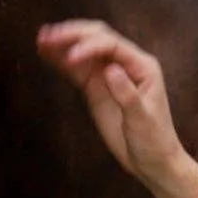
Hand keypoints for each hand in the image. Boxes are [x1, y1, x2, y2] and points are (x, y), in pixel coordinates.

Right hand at [37, 19, 197, 197]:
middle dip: (73, 35)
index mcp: (143, 66)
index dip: (89, 46)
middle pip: (97, 38)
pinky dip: (62, 61)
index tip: (70, 58)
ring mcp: (110, 75)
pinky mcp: (97, 87)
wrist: (152, 162)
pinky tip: (46, 54)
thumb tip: (110, 69)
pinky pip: (77, 69)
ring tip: (42, 39)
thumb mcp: (142, 120)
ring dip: (64, 43)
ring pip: (85, 50)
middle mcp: (127, 64)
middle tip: (50, 36)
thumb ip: (127, 94)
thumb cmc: (154, 141)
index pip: (112, 46)